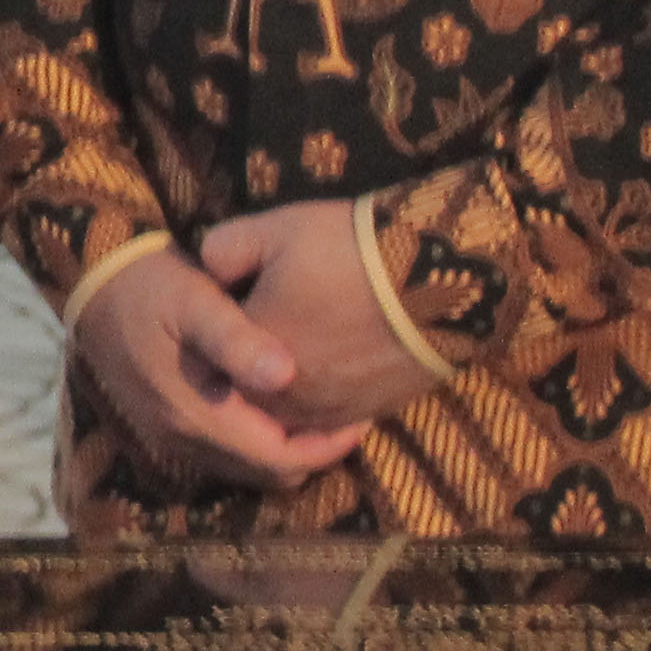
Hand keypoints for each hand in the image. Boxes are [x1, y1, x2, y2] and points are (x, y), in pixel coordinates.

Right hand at [69, 243, 341, 488]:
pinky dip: (262, 440)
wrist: (94, 286)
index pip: (278, 458)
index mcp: (196, 415)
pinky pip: (230, 454)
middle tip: (349, 415)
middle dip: (312, 452)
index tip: (361, 417)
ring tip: (321, 411)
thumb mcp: (195, 301)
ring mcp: (173, 437)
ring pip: (250, 468)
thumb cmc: (150, 287)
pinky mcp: (170, 427)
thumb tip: (287, 374)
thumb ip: (238, 340)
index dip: (326, 447)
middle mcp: (184, 439)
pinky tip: (278, 405)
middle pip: (268, 473)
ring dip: (287, 448)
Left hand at [194, 197, 438, 442]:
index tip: (239, 297)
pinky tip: (334, 364)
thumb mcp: (272, 230)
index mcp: (245, 355)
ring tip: (304, 343)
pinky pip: (329, 420)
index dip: (221, 324)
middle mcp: (278, 396)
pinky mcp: (364, 416)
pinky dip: (323, 398)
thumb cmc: (348, 251)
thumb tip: (209, 270)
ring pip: (287, 411)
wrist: (441, 281)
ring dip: (285, 386)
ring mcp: (323, 412)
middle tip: (273, 320)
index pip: (211, 349)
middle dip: (248, 361)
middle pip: (246, 388)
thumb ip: (222, 250)